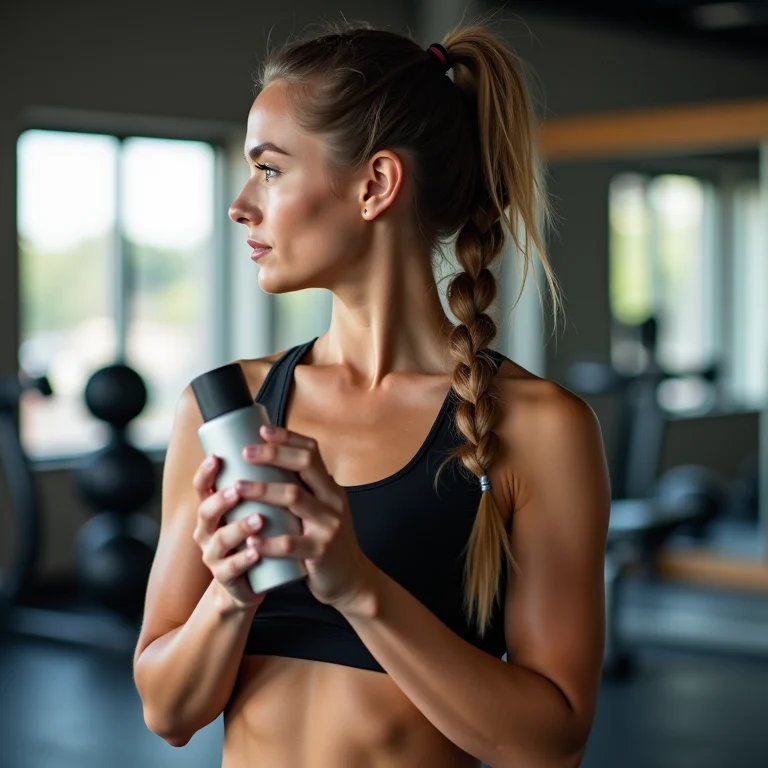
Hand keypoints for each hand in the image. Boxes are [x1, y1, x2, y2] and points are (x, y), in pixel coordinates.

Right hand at [191, 454, 268, 611]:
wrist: (255, 582)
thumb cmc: (256, 535)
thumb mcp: (255, 506)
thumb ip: (261, 480)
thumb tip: (276, 434)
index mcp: (214, 510)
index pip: (203, 487)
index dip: (205, 473)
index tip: (216, 457)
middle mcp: (208, 531)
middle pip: (205, 512)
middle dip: (220, 499)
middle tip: (238, 488)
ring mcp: (216, 556)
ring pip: (220, 540)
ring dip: (238, 527)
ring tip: (259, 518)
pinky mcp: (229, 579)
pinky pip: (233, 570)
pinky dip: (244, 559)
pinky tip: (256, 550)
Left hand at [235, 425, 378, 615]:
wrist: (351, 580)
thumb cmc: (326, 541)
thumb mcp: (323, 510)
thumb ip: (305, 490)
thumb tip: (270, 464)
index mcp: (330, 488)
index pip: (312, 452)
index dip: (288, 438)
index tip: (262, 430)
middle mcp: (333, 501)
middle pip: (304, 466)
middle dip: (273, 455)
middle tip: (246, 452)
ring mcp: (328, 526)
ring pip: (294, 498)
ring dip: (263, 489)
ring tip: (238, 487)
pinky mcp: (320, 552)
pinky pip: (291, 543)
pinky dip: (269, 541)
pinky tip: (251, 539)